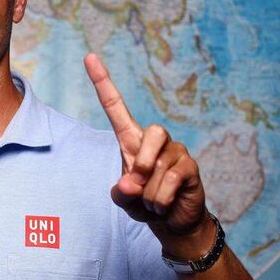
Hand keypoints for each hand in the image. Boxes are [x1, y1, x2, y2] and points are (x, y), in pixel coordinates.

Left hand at [84, 53, 208, 243]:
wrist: (172, 222)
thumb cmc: (143, 204)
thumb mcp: (124, 200)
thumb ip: (121, 192)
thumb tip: (131, 181)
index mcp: (131, 140)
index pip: (116, 106)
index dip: (103, 82)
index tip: (89, 56)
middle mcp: (155, 140)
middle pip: (151, 133)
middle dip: (143, 164)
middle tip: (140, 187)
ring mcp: (176, 151)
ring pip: (158, 168)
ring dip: (150, 194)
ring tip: (153, 200)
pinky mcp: (190, 167)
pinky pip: (171, 181)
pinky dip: (160, 200)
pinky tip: (165, 203)